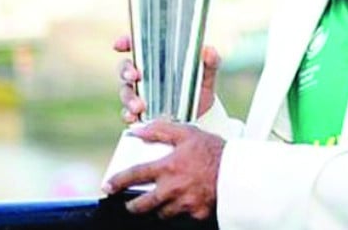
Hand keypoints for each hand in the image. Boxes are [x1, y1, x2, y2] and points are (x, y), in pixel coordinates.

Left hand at [103, 120, 224, 219]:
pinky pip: (182, 216)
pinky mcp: (196, 214)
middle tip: (131, 203)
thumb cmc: (215, 151)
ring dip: (158, 208)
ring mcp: (183, 204)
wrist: (239, 171)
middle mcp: (171, 189)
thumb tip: (138, 130)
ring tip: (161, 201)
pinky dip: (181, 211)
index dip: (117, 181)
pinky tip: (185, 203)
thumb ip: (161, 130)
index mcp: (167, 168)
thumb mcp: (188, 133)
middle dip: (132, 206)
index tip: (108, 186)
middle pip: (141, 206)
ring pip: (161, 213)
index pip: (133, 176)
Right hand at [115, 35, 219, 122]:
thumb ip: (210, 62)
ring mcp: (140, 94)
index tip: (120, 45)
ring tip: (139, 106)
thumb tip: (208, 50)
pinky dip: (128, 115)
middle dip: (126, 71)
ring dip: (129, 97)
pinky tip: (133, 117)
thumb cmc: (199, 87)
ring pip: (125, 91)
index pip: (138, 46)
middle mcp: (145, 75)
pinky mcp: (140, 112)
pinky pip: (127, 113)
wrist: (202, 116)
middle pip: (126, 68)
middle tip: (134, 76)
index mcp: (158, 60)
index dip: (126, 42)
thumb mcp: (206, 74)